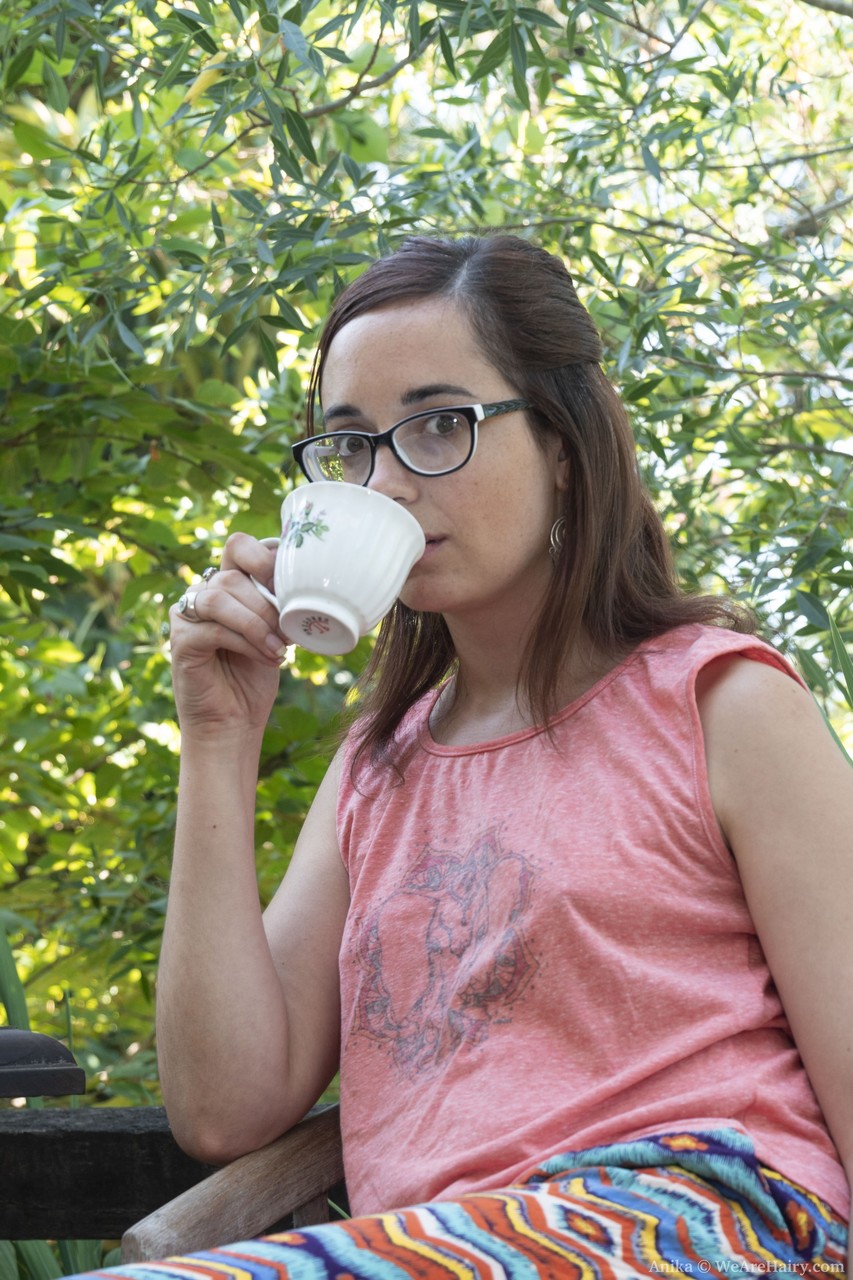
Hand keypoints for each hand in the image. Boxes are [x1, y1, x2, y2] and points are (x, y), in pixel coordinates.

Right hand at [169, 533, 285, 737]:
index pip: (240, 546)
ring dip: (257, 623)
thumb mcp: (276, 631)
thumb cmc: (256, 675)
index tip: (292, 584)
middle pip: (233, 573)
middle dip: (267, 602)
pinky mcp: (180, 640)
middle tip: (289, 632)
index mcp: (227, 582)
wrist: (235, 721)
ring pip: (220, 596)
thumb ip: (280, 601)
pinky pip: (213, 628)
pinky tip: (266, 657)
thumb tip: (307, 577)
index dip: (265, 556)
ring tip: (278, 648)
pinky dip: (246, 642)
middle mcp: (203, 592)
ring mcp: (186, 615)